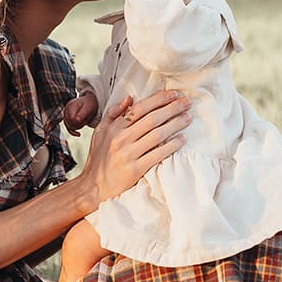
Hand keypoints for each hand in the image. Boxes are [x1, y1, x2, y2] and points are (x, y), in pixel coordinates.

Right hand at [63, 91, 98, 134]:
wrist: (89, 102)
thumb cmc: (89, 105)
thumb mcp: (88, 109)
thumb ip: (82, 114)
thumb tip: (76, 120)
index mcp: (70, 106)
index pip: (71, 119)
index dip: (78, 122)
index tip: (85, 120)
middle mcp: (66, 110)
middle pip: (69, 124)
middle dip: (78, 125)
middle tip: (86, 120)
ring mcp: (66, 115)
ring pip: (69, 127)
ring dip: (78, 126)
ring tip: (84, 121)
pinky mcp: (68, 119)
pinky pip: (68, 128)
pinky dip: (73, 132)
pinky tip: (78, 134)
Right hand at [78, 90, 189, 206]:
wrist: (93, 186)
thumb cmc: (98, 159)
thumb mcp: (100, 132)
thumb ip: (113, 114)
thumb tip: (130, 98)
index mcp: (114, 128)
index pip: (140, 108)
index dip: (158, 99)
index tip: (173, 94)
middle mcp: (121, 139)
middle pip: (152, 119)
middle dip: (172, 108)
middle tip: (186, 103)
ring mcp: (128, 154)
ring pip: (157, 135)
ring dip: (175, 124)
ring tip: (187, 118)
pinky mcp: (135, 169)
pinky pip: (158, 154)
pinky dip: (172, 146)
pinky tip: (182, 140)